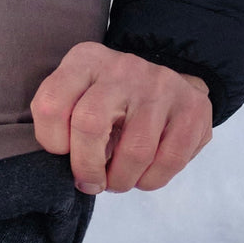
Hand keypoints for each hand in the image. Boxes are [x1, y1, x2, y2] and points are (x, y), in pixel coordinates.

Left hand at [30, 42, 211, 193]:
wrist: (166, 83)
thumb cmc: (110, 103)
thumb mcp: (78, 98)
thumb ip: (63, 125)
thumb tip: (64, 172)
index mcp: (85, 61)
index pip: (50, 104)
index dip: (51, 141)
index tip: (63, 153)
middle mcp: (123, 67)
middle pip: (90, 126)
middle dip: (86, 168)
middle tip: (90, 182)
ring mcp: (161, 85)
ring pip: (135, 151)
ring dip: (121, 180)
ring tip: (118, 180)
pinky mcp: (193, 107)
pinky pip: (169, 161)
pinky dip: (151, 180)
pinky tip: (144, 175)